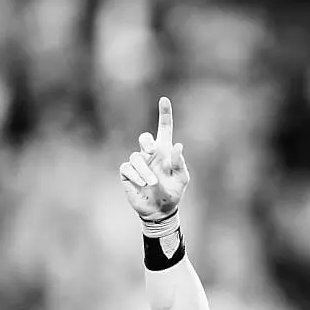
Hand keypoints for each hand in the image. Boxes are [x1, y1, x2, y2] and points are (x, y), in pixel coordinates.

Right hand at [119, 97, 189, 221]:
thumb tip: (178, 145)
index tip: (164, 99)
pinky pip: (128, 169)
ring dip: (144, 170)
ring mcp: (138, 164)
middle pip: (145, 138)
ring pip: (136, 157)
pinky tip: (143, 184)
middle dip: (146, 141)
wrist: (161, 210)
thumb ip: (180, 163)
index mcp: (165, 152)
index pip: (164, 129)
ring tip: (152, 182)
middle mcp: (150, 154)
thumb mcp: (181, 179)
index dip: (164, 114)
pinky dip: (136, 176)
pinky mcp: (128, 174)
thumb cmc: (173, 192)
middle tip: (152, 150)